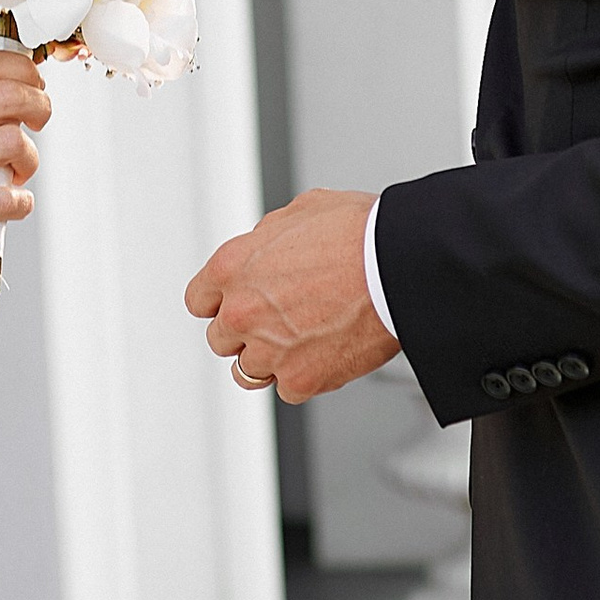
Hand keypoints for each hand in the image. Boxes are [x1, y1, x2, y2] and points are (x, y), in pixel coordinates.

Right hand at [0, 51, 51, 272]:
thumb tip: (2, 93)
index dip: (23, 69)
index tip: (34, 83)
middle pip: (10, 95)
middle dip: (41, 108)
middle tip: (40, 123)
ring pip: (13, 142)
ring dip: (30, 160)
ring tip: (18, 171)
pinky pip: (2, 197)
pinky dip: (19, 203)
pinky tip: (11, 202)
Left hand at [186, 187, 395, 400]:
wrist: (400, 266)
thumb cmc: (362, 235)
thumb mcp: (302, 211)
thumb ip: (269, 237)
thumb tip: (266, 245)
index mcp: (232, 267)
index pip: (199, 301)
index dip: (220, 303)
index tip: (234, 307)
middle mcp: (241, 311)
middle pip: (220, 340)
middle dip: (245, 332)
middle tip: (279, 322)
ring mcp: (268, 350)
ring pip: (248, 371)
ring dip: (270, 360)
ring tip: (303, 342)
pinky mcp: (300, 379)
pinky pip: (289, 389)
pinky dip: (306, 377)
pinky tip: (327, 353)